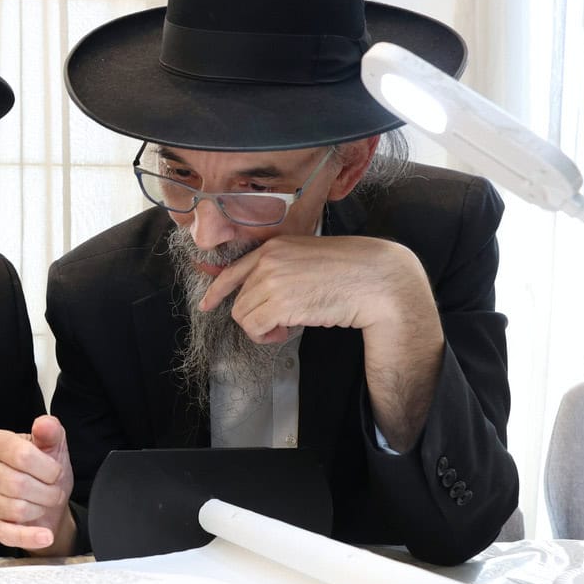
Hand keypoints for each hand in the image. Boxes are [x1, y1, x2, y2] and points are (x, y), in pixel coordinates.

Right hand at [0, 415, 76, 555]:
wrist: (46, 500)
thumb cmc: (44, 470)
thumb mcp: (53, 447)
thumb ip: (50, 432)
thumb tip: (45, 423)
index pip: (21, 454)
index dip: (46, 467)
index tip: (55, 471)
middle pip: (17, 484)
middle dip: (46, 491)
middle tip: (53, 490)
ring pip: (15, 508)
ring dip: (40, 508)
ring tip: (45, 502)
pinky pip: (8, 533)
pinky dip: (30, 536)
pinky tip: (45, 535)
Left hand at [199, 235, 443, 451]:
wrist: (377, 279)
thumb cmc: (351, 271)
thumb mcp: (308, 258)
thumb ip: (283, 269)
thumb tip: (262, 290)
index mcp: (274, 247)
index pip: (232, 270)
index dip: (216, 290)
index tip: (207, 303)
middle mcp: (268, 260)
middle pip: (239, 299)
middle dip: (256, 316)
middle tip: (282, 323)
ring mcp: (272, 280)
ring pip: (243, 316)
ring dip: (262, 328)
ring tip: (287, 326)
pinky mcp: (280, 303)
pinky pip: (255, 328)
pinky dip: (267, 336)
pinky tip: (287, 331)